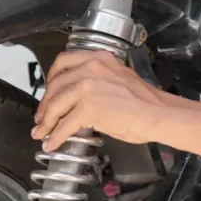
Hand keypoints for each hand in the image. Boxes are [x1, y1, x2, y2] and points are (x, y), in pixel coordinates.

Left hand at [31, 50, 190, 150]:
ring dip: (46, 122)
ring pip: (55, 105)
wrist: (159, 114)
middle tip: (42, 117)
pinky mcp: (88, 108)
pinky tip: (53, 142)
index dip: (51, 79)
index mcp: (99, 58)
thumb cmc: (146, 102)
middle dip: (45, 104)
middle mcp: (91, 67)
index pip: (64, 62)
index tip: (48, 91)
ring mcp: (88, 87)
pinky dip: (56, 136)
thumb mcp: (119, 78)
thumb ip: (99, 80)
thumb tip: (81, 98)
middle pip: (56, 85)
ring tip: (42, 132)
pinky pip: (64, 125)